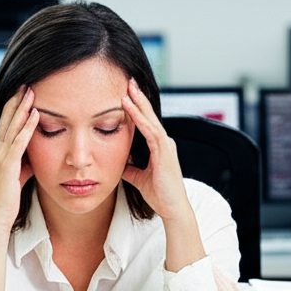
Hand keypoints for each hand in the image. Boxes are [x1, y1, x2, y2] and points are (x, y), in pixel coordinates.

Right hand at [0, 86, 37, 230]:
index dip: (13, 106)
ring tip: (31, 91)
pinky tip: (36, 114)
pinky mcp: (7, 164)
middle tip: (26, 83)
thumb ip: (24, 161)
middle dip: (17, 100)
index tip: (22, 92)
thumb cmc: (7, 199)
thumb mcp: (17, 175)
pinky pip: (19, 141)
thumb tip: (35, 154)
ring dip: (23, 107)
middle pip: (7, 118)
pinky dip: (28, 126)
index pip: (5, 123)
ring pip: (12, 126)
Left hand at [121, 78, 191, 220]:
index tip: (126, 94)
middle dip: (138, 98)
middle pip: (150, 115)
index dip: (137, 107)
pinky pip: (151, 132)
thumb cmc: (159, 195)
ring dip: (138, 104)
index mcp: (159, 147)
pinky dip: (140, 119)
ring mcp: (166, 146)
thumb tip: (118, 163)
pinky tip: (130, 109)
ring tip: (127, 90)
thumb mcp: (138, 178)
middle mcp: (164, 143)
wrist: (172, 209)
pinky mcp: (165, 153)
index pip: (146, 122)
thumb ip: (129, 168)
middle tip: (128, 81)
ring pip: (150, 119)